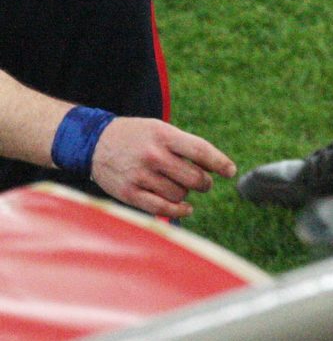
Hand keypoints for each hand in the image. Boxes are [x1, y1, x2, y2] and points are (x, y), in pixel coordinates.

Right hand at [90, 118, 236, 218]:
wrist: (94, 142)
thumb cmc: (137, 137)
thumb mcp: (160, 130)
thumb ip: (184, 146)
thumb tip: (214, 167)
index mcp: (164, 136)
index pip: (200, 151)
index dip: (220, 162)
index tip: (231, 171)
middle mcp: (153, 156)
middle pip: (193, 177)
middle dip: (204, 182)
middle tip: (204, 182)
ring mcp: (140, 175)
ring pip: (180, 193)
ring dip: (186, 194)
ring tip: (180, 186)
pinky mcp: (129, 193)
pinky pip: (161, 208)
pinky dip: (178, 211)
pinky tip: (186, 208)